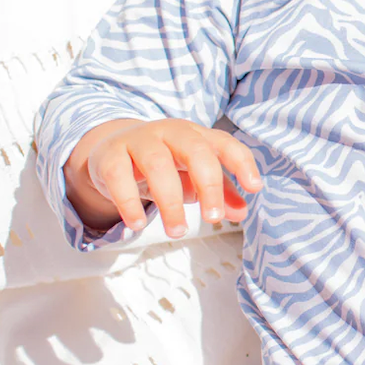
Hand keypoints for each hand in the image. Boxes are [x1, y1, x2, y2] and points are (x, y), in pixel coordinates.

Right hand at [71, 118, 261, 237]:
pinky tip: (138, 224)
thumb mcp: (192, 177)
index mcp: (196, 136)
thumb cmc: (164, 164)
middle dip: (209, 184)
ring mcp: (138, 141)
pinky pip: (118, 176)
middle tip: (213, 219)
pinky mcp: (110, 156)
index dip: (241, 162)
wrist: (111, 150)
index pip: (224, 143)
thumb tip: (242, 212)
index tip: (254, 187)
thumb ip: (219, 194)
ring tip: (178, 231)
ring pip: (157, 164)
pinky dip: (128, 202)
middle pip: (195, 150)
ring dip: (170, 201)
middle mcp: (170, 132)